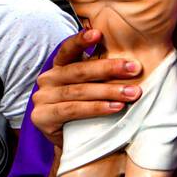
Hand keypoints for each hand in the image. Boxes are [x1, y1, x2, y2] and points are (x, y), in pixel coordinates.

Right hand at [31, 30, 140, 149]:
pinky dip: (96, 108)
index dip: (80, 40)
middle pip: (79, 71)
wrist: (74, 143)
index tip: (98, 33)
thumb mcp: (93, 87)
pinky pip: (72, 110)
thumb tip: (133, 60)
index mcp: (59, 67)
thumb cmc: (89, 110)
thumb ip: (101, 72)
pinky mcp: (42, 117)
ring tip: (132, 93)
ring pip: (78, 91)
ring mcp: (42, 98)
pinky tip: (115, 107)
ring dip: (108, 91)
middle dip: (109, 69)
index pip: (68, 49)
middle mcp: (47, 79)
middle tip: (135, 68)